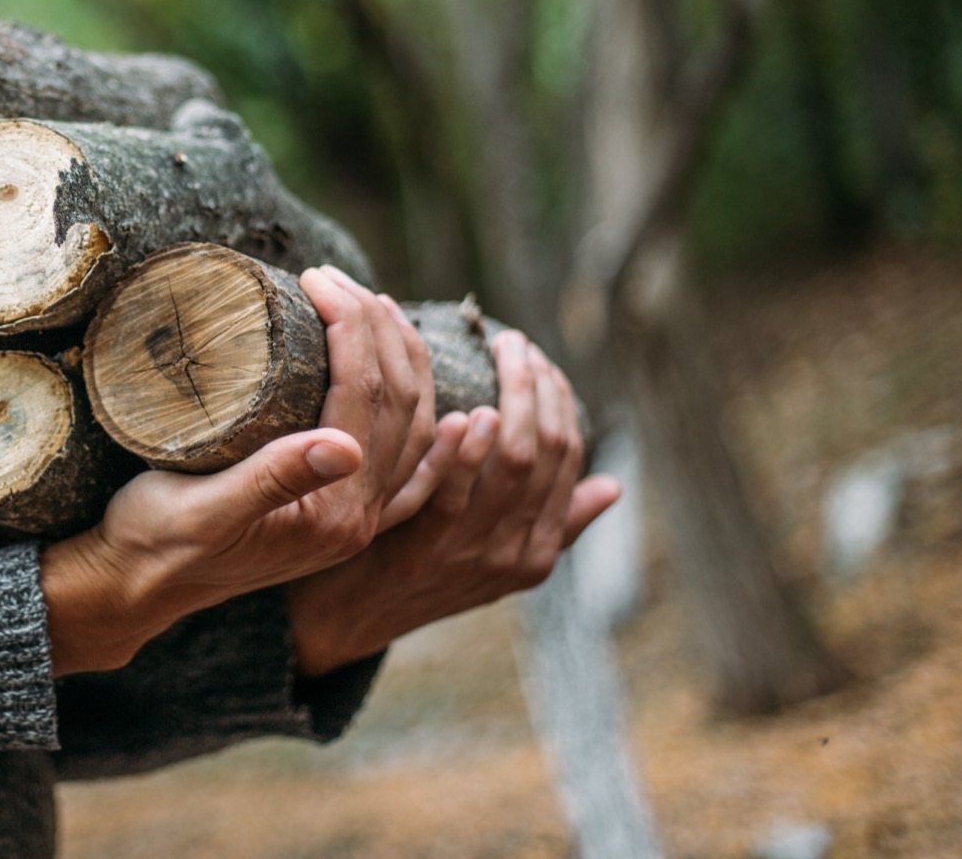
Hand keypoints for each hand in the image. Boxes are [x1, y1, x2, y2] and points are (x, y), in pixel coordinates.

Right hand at [40, 264, 434, 676]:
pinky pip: (406, 465)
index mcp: (334, 515)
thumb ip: (273, 479)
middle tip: (334, 277)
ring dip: (403, 360)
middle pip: (398, 402)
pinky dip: (424, 426)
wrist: (135, 587)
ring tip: (375, 306)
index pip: (365, 397)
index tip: (314, 279)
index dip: (350, 327)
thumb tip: (347, 445)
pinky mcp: (339, 515)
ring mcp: (355, 519)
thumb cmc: (155, 542)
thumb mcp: (202, 509)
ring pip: (411, 426)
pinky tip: (430, 401)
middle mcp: (358, 519)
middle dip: (376, 328)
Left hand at [284, 332, 622, 677]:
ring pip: (513, 465)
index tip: (542, 360)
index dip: (560, 402)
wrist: (348, 618)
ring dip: (512, 401)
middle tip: (516, 342)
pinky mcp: (424, 553)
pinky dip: (466, 449)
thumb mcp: (494, 553)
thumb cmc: (420, 565)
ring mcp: (472, 556)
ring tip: (501, 356)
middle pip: (547, 454)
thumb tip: (613, 487)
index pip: (568, 459)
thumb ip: (550, 522)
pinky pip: (455, 492)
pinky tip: (465, 413)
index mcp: (538, 551)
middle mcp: (515, 556)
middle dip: (538, 388)